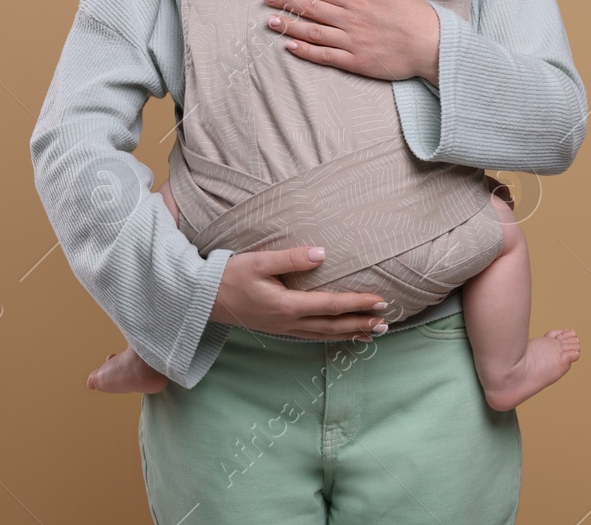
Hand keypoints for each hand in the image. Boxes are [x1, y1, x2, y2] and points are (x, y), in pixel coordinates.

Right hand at [209, 247, 390, 340]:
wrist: (204, 300)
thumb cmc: (230, 276)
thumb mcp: (259, 261)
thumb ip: (291, 258)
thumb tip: (322, 254)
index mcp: (287, 305)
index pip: (331, 305)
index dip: (358, 304)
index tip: (380, 301)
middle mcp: (289, 322)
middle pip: (333, 325)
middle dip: (361, 323)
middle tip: (386, 322)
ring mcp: (284, 329)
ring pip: (324, 335)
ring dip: (350, 333)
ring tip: (372, 333)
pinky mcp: (278, 330)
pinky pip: (312, 336)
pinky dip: (331, 336)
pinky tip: (340, 334)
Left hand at [262, 0, 440, 84]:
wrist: (431, 45)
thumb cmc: (413, 14)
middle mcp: (349, 19)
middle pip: (311, 8)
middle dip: (287, 2)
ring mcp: (350, 41)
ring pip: (313, 31)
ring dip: (290, 24)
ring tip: (271, 21)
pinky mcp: (354, 61)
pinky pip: (324, 55)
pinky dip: (305, 50)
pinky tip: (291, 45)